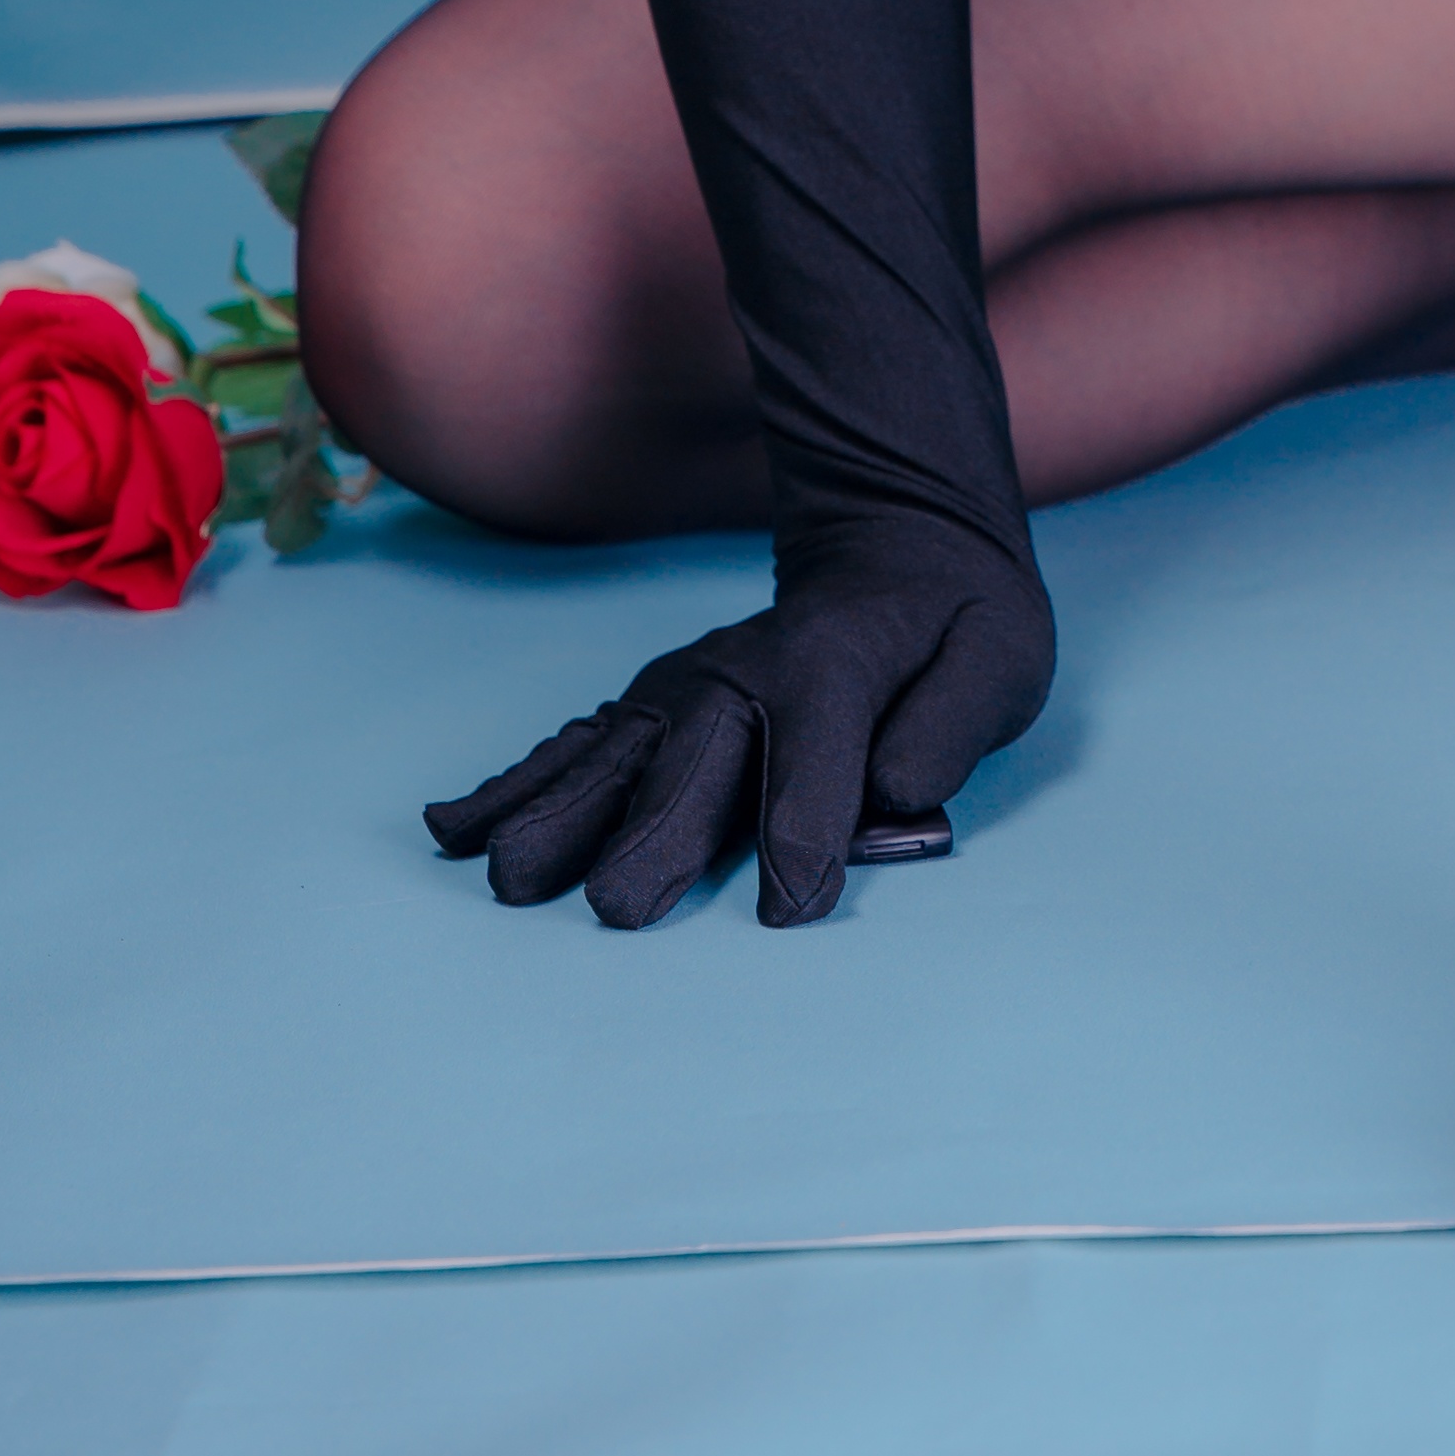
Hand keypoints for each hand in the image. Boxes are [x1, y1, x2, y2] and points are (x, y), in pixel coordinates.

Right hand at [423, 514, 1052, 928]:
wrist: (897, 545)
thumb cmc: (955, 625)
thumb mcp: (1000, 657)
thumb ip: (950, 725)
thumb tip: (897, 793)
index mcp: (838, 668)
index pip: (820, 761)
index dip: (809, 835)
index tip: (789, 910)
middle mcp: (747, 676)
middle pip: (697, 768)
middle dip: (658, 836)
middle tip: (615, 909)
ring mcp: (687, 687)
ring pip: (618, 757)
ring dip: (563, 816)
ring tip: (508, 881)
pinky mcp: (652, 703)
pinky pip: (577, 745)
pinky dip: (514, 786)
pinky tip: (454, 831)